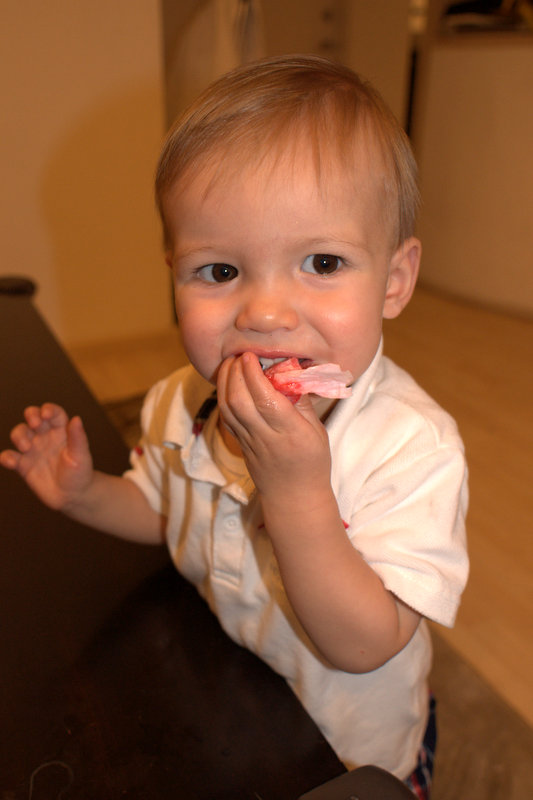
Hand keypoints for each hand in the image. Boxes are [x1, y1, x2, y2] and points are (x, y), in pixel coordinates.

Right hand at [0, 403, 93, 510]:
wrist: (72, 497)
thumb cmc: (80, 474)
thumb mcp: (81, 456)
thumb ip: (78, 438)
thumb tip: (76, 418)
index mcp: (61, 431)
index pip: (54, 413)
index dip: (48, 410)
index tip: (46, 414)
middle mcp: (45, 436)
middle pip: (33, 417)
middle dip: (31, 415)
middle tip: (34, 425)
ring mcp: (33, 449)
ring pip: (19, 433)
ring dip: (19, 436)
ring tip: (26, 448)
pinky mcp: (23, 465)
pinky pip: (10, 457)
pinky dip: (6, 457)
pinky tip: (11, 461)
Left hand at [217, 353, 331, 503]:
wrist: (294, 497)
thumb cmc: (312, 462)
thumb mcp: (318, 431)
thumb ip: (302, 402)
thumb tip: (290, 372)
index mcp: (290, 432)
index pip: (265, 399)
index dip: (253, 374)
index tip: (251, 356)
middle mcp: (266, 437)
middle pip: (240, 402)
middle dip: (235, 373)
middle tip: (239, 355)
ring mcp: (249, 442)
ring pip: (228, 409)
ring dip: (224, 383)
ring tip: (230, 364)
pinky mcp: (240, 445)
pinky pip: (226, 418)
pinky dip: (222, 397)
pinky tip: (227, 383)